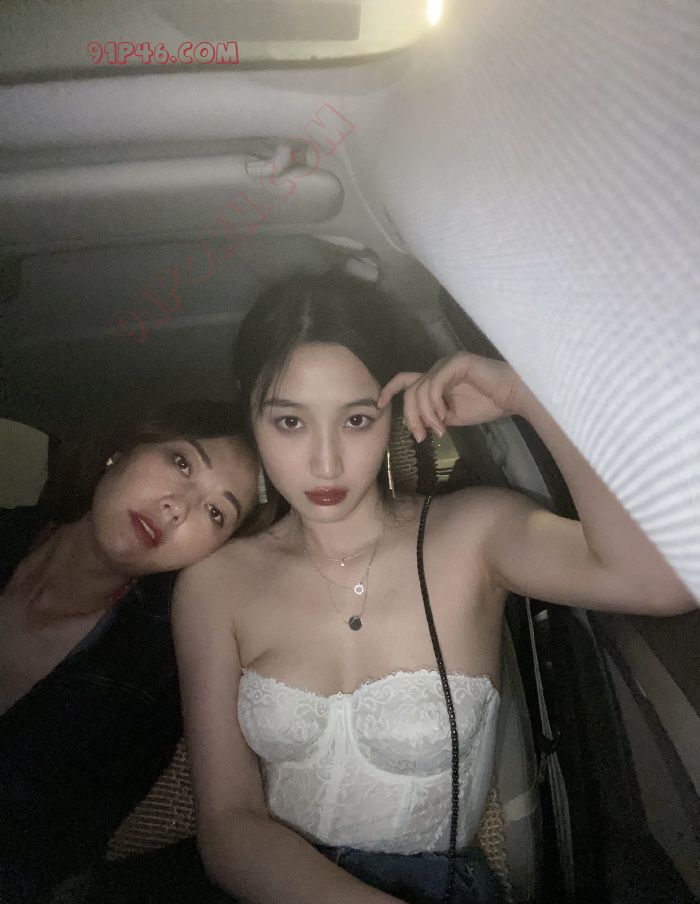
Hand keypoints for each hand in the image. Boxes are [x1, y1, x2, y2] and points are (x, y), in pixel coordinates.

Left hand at [377, 352, 522, 442]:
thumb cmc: (488, 404)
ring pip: (420, 390)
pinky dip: (434, 405)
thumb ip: (433, 417)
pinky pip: (434, 385)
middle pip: (410, 391)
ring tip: (440, 430)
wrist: (514, 396)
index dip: (389, 390)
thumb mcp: (453, 416)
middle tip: (421, 437)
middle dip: (411, 417)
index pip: (405, 380)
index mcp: (436, 378)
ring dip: (426, 415)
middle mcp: (438, 368)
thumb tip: (415, 427)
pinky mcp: (457, 363)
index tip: (379, 406)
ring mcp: (447, 363)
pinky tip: (444, 417)